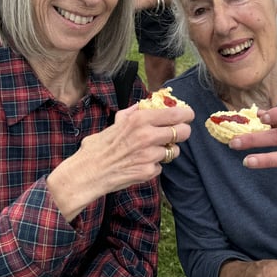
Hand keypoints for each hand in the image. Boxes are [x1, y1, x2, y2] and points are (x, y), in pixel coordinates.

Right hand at [47, 103, 193, 219]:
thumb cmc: (99, 147)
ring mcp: (149, 156)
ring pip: (173, 151)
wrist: (88, 173)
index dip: (186, 114)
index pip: (175, 113)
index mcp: (140, 120)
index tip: (188, 115)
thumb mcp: (115, 123)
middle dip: (181, 132)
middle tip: (176, 134)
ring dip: (166, 151)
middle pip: (182, 132)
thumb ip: (133, 112)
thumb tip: (144, 103)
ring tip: (149, 151)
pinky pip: (160, 166)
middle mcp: (147, 136)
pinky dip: (154, 165)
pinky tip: (140, 164)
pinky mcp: (149, 172)